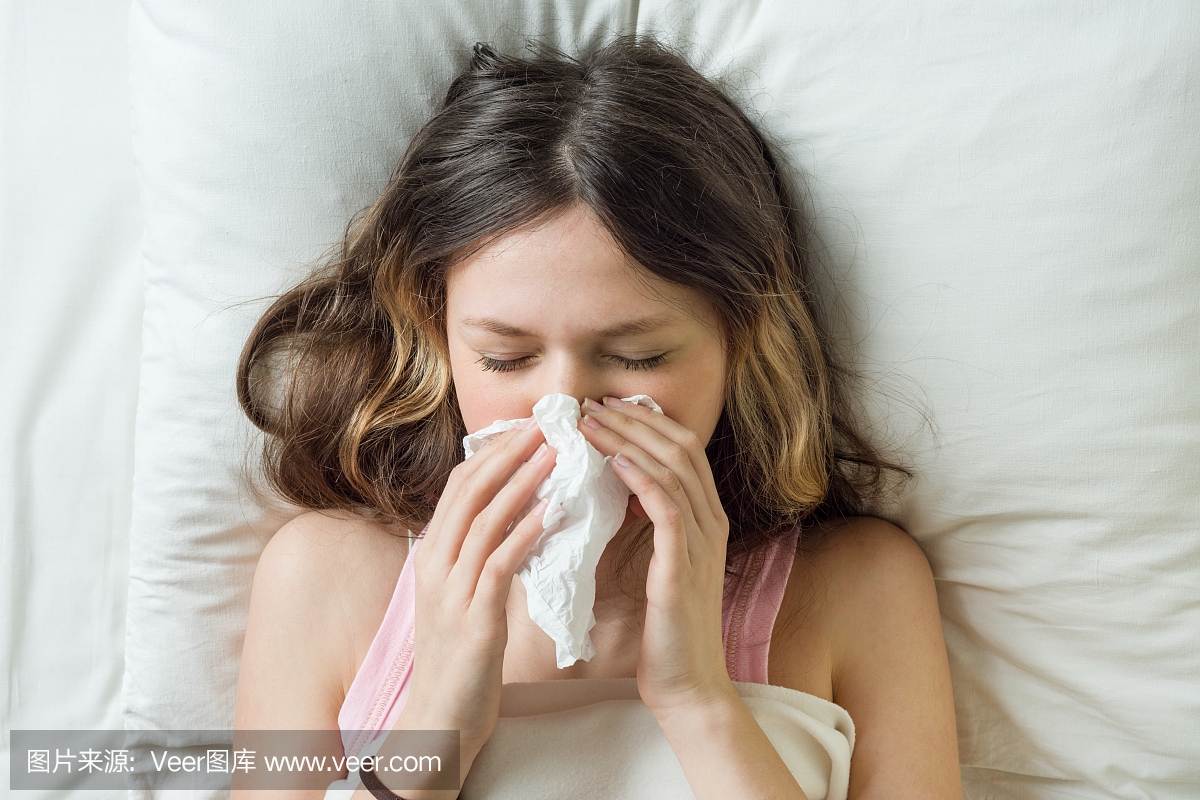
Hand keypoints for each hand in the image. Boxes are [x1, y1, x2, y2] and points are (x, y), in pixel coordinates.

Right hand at [397, 418, 556, 753]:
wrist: (440, 721)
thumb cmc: (460, 658)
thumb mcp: (461, 596)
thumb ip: (478, 556)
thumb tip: (512, 516)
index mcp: (432, 554)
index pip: (459, 487)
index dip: (493, 453)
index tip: (528, 427)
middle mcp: (435, 564)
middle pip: (468, 491)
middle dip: (507, 453)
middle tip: (545, 424)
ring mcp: (450, 590)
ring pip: (483, 519)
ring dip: (520, 482)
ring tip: (554, 453)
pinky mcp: (473, 619)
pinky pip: (499, 563)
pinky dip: (525, 531)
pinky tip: (553, 510)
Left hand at [577, 396, 734, 715]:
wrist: (686, 684)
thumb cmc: (664, 630)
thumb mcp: (655, 565)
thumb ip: (642, 527)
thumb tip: (609, 489)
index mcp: (705, 519)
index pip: (681, 449)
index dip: (644, 422)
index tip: (604, 407)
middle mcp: (710, 521)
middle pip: (679, 446)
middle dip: (634, 419)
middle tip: (591, 404)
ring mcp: (702, 541)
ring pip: (672, 468)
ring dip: (628, 439)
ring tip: (590, 422)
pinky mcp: (685, 564)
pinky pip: (667, 506)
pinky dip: (641, 476)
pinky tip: (614, 461)